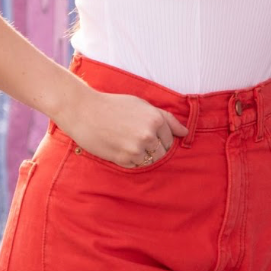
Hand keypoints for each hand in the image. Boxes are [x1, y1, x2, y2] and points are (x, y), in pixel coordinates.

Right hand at [60, 84, 189, 167]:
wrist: (84, 111)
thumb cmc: (114, 105)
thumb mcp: (142, 105)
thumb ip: (166, 118)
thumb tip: (185, 133)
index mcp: (156, 120)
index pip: (170, 140)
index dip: (160, 138)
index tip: (146, 133)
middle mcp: (149, 135)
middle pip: (162, 153)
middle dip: (153, 149)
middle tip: (135, 139)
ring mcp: (136, 149)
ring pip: (149, 161)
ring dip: (141, 155)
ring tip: (127, 142)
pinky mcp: (123, 159)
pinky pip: (135, 166)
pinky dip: (130, 160)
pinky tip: (119, 147)